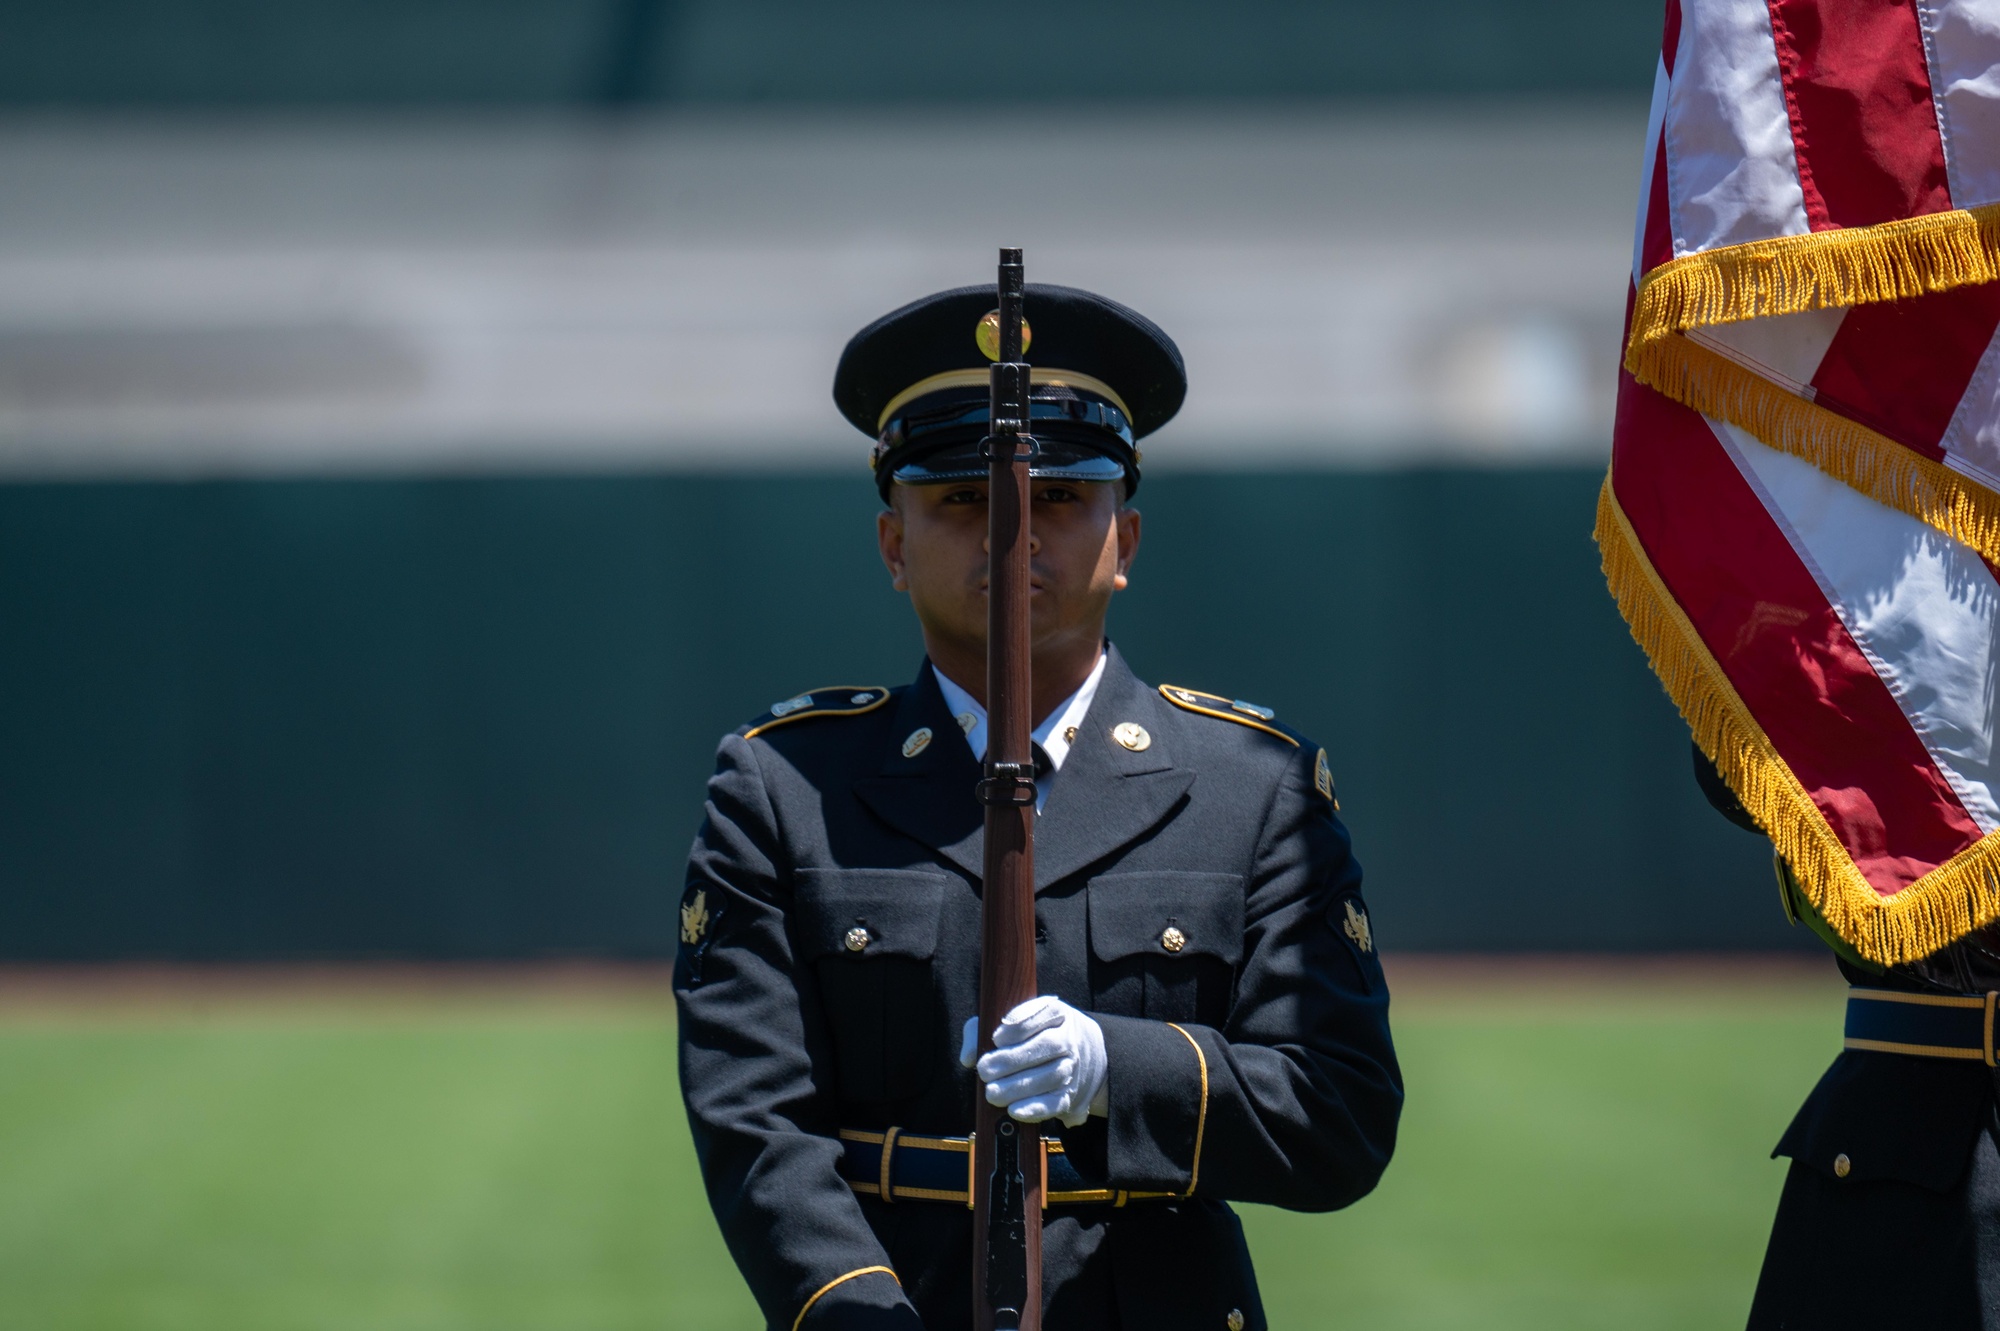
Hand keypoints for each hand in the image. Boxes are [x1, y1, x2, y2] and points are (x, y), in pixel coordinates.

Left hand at [957, 995, 1107, 1127]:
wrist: (1072, 1059)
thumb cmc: (1026, 1038)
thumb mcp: (1004, 1025)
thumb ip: (980, 1032)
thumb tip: (968, 1057)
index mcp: (1055, 1013)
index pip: (1044, 1012)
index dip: (1020, 1026)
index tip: (996, 1038)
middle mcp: (1068, 1037)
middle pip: (1048, 1045)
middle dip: (1013, 1059)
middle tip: (984, 1070)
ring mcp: (1072, 1066)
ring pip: (1053, 1075)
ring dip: (1020, 1086)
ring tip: (992, 1093)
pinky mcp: (1069, 1094)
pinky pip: (1056, 1102)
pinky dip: (1035, 1108)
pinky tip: (1013, 1110)